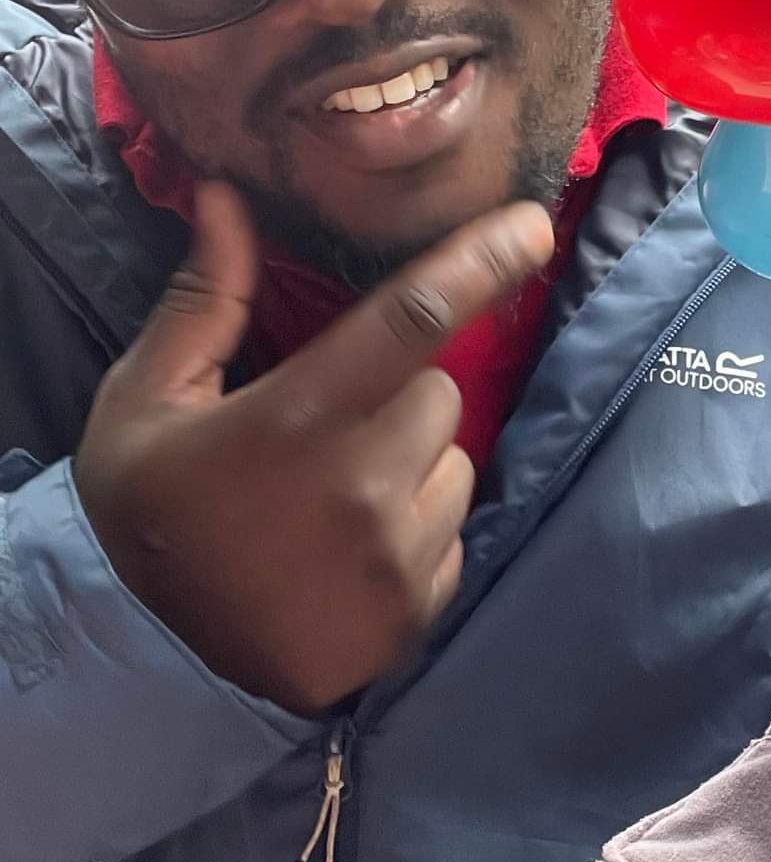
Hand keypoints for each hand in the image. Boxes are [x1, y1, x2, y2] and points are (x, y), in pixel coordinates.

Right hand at [76, 183, 553, 714]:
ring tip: (333, 500)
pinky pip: (455, 534)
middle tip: (324, 432)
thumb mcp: (146, 401)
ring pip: (454, 463)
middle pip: (438, 392)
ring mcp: (398, 557)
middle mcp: (362, 486)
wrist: (151, 664)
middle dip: (398, 393)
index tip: (534, 223)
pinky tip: (349, 553)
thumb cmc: (151, 514)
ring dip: (413, 465)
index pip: (414, 318)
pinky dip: (418, 532)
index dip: (481, 262)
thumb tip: (228, 196)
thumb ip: (204, 297)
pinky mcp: (421, 611)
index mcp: (296, 420)